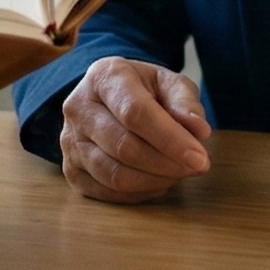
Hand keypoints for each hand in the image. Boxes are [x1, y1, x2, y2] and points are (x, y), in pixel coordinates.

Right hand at [59, 57, 212, 202]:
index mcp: (103, 76)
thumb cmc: (145, 91)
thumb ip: (185, 103)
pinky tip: (158, 180)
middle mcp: (78, 107)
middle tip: (198, 167)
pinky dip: (140, 193)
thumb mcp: (169, 83)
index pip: (134, 112)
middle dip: (168, 164)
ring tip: (179, 172)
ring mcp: (69, 141)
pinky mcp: (71, 169)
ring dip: (156, 181)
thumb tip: (198, 130)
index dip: (170, 139)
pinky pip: (107, 193)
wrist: (110, 99)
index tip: (200, 157)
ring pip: (115, 175)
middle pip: (124, 147)